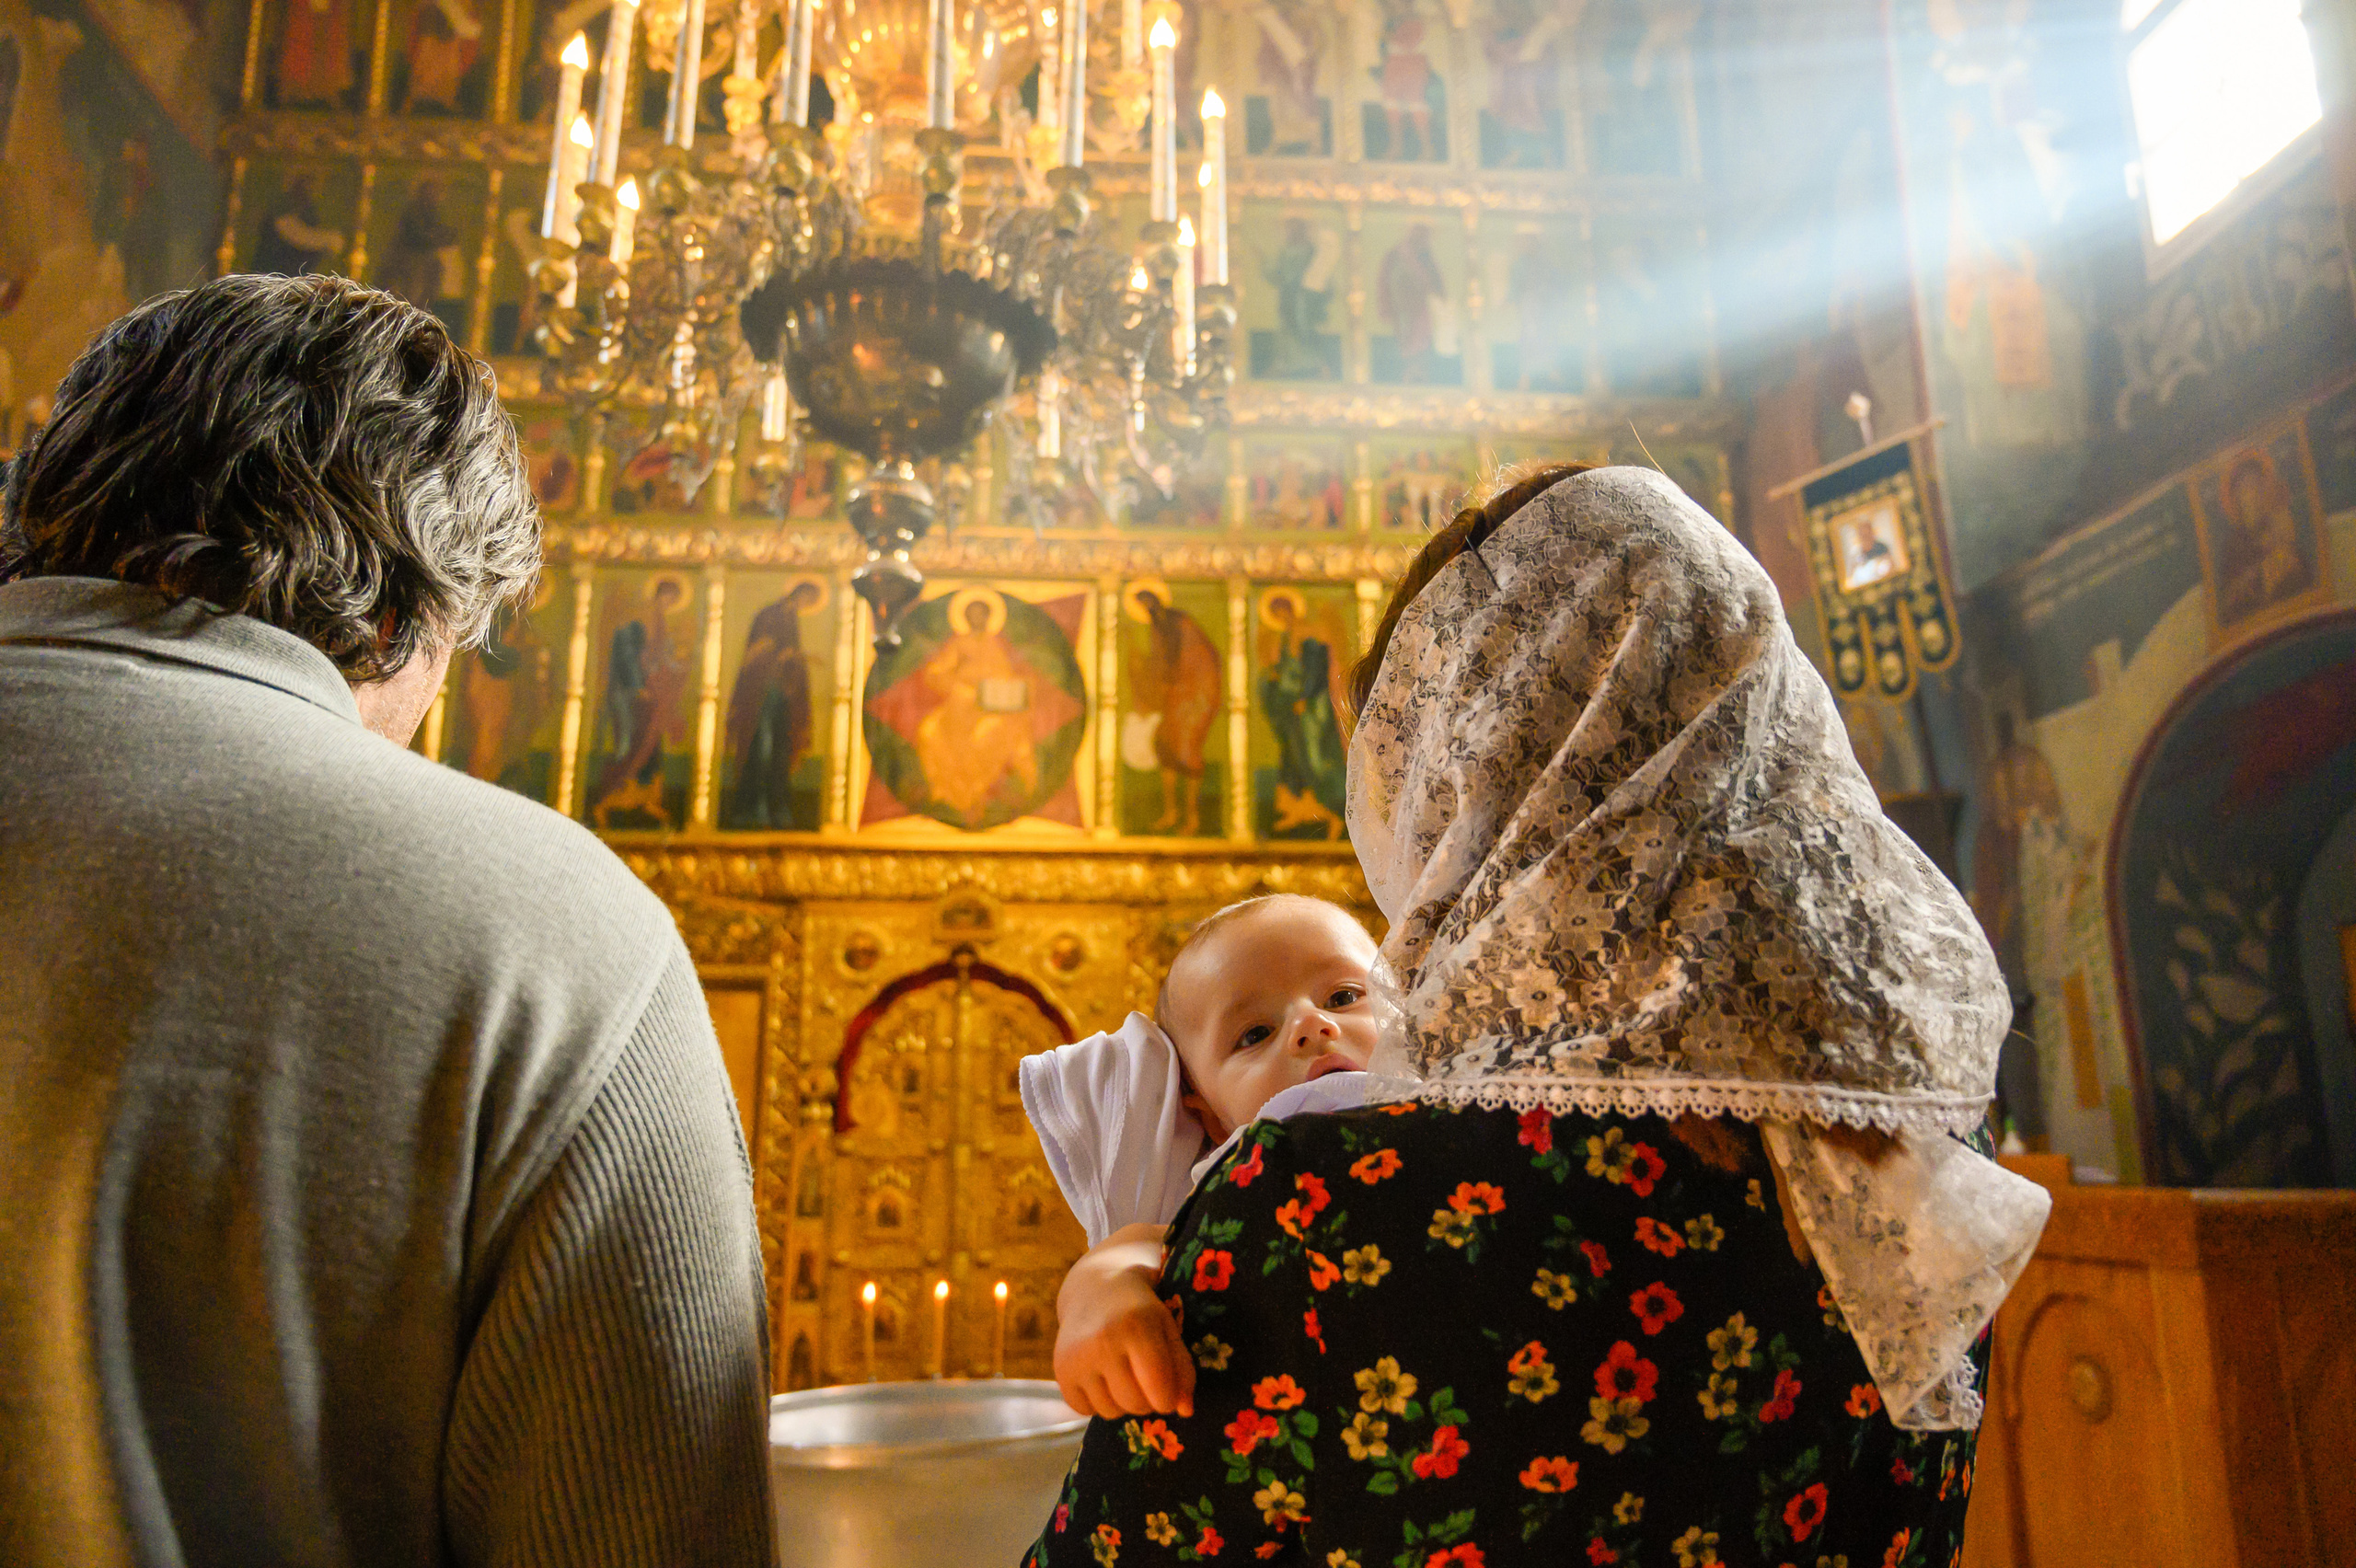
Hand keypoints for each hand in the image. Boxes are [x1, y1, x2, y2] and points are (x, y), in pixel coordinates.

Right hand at [1053, 1224, 1195, 1418]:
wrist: (1094, 1289)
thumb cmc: (1141, 1310)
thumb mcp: (1168, 1329)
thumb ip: (1182, 1370)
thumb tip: (1185, 1412)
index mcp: (1137, 1328)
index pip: (1160, 1393)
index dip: (1169, 1399)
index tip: (1167, 1388)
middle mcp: (1103, 1342)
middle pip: (1135, 1406)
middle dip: (1146, 1400)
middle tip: (1143, 1378)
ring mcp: (1078, 1357)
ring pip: (1110, 1412)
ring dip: (1121, 1402)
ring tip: (1122, 1374)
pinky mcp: (1061, 1370)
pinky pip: (1084, 1411)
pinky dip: (1096, 1402)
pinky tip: (1100, 1376)